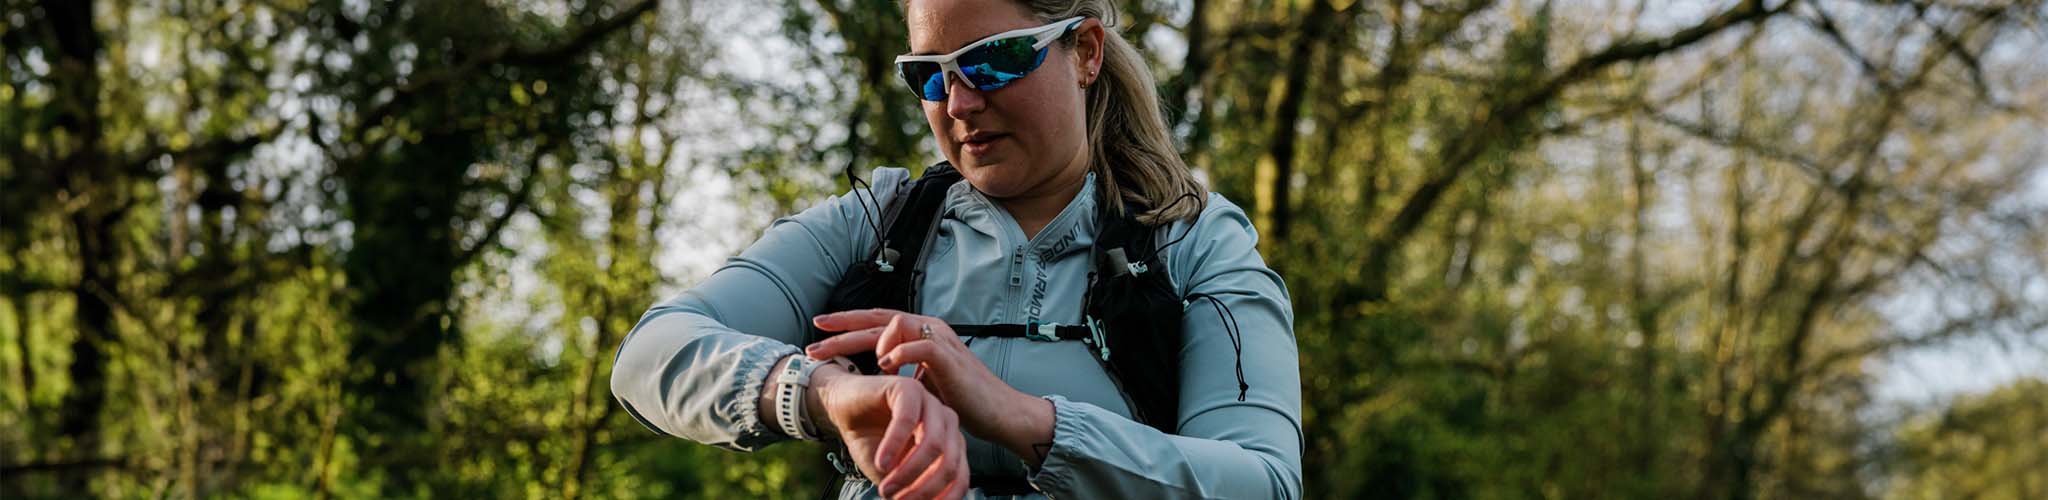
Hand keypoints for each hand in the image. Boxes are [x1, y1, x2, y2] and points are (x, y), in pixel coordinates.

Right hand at [805, 365, 969, 499]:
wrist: (844, 408)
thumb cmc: (871, 442)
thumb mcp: (893, 474)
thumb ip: (911, 491)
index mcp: (950, 443)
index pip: (959, 477)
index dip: (940, 498)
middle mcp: (946, 423)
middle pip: (949, 464)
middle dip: (922, 489)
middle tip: (895, 499)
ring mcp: (931, 403)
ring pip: (933, 444)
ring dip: (908, 472)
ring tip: (886, 487)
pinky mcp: (908, 388)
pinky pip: (908, 420)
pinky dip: (894, 446)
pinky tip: (881, 462)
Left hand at [808, 309, 1055, 467]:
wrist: (997, 413)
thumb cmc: (961, 400)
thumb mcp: (922, 383)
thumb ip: (901, 371)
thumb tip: (877, 369)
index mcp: (920, 334)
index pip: (878, 321)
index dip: (847, 324)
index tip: (818, 333)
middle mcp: (929, 328)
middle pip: (878, 318)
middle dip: (843, 327)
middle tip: (814, 338)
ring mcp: (940, 339)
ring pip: (895, 323)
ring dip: (870, 340)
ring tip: (852, 357)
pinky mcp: (950, 356)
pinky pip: (918, 345)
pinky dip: (899, 352)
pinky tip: (885, 365)